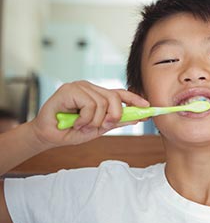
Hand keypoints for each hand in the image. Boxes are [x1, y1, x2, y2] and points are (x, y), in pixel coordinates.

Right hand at [30, 81, 149, 147]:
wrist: (50, 136)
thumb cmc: (71, 130)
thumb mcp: (99, 128)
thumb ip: (115, 122)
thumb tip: (135, 118)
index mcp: (97, 95)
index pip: (120, 93)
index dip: (134, 99)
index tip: (147, 107)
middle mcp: (89, 88)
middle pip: (114, 98)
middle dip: (114, 115)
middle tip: (104, 126)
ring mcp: (79, 86)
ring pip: (102, 103)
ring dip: (94, 121)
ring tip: (82, 126)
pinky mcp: (69, 89)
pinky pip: (89, 104)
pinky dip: (85, 118)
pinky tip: (75, 122)